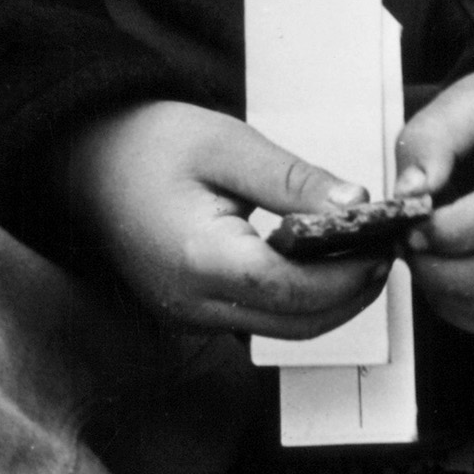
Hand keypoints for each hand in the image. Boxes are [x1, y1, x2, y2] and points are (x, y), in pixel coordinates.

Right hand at [61, 100, 393, 340]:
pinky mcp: (193, 313)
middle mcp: (193, 303)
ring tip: (361, 252)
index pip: (294, 288)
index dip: (348, 273)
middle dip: (351, 292)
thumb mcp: (228, 143)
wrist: (87, 159)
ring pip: (285, 330)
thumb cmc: (151, 142)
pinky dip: (300, 299)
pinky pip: (262, 320)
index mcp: (199, 260)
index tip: (384, 242)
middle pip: (298, 322)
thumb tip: (357, 206)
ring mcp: (190, 315)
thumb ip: (293, 180)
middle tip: (386, 248)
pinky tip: (319, 262)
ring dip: (331, 301)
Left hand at [395, 64, 473, 338]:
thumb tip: (407, 197)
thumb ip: (429, 145)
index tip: (409, 227)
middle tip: (406, 247)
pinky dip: (466, 310)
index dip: (450, 231)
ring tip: (423, 258)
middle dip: (439, 271)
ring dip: (448, 295)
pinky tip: (446, 276)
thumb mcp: (465, 104)